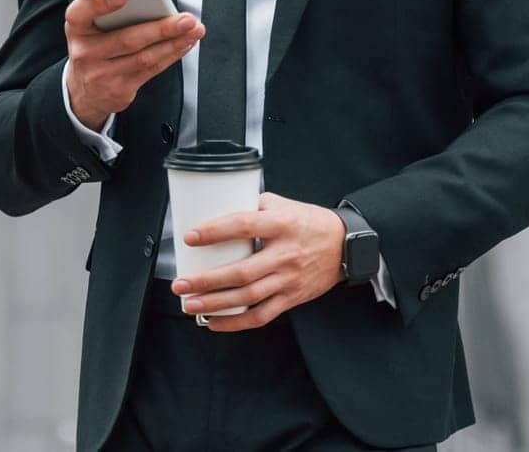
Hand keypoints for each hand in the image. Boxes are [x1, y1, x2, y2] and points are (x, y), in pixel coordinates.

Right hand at [65, 0, 203, 130]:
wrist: (85, 91)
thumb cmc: (93, 48)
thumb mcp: (89, 27)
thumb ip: (108, 11)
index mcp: (76, 28)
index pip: (80, 13)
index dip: (100, 4)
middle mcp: (85, 52)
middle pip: (127, 39)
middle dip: (161, 28)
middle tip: (186, 19)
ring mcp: (102, 74)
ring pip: (144, 57)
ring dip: (174, 42)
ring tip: (193, 30)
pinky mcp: (119, 89)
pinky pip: (151, 69)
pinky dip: (172, 55)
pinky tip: (184, 43)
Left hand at [169, 192, 345, 331]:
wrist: (347, 246)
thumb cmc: (310, 222)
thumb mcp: (285, 205)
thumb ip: (255, 206)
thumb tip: (221, 207)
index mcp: (282, 225)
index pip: (243, 226)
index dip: (215, 231)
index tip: (190, 237)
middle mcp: (285, 254)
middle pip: (241, 272)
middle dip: (206, 281)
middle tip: (181, 284)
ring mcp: (289, 279)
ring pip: (248, 297)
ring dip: (216, 304)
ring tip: (189, 304)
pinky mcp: (292, 298)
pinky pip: (262, 315)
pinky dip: (236, 323)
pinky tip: (214, 322)